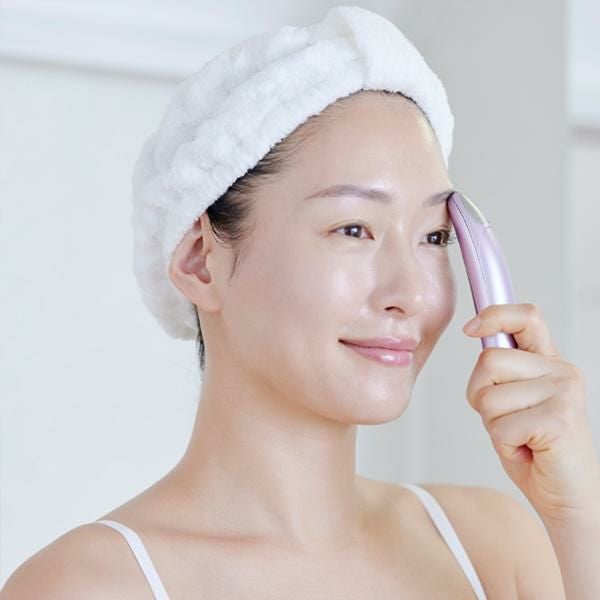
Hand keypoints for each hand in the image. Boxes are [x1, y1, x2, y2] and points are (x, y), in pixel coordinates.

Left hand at [463, 303, 599, 519]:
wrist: (567, 497)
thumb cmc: (535, 449)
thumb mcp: (512, 400)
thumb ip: (499, 370)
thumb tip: (475, 330)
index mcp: (549, 362)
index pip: (526, 317)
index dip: (494, 315)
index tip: (470, 329)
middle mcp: (561, 371)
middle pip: (488, 360)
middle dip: (480, 395)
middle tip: (506, 420)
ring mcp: (564, 393)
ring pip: (488, 397)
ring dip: (493, 424)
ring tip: (520, 437)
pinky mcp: (559, 420)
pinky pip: (499, 427)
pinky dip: (504, 445)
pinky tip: (528, 450)